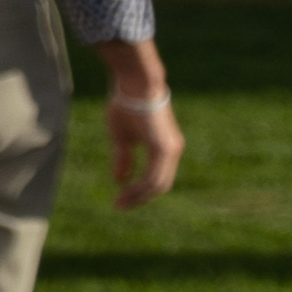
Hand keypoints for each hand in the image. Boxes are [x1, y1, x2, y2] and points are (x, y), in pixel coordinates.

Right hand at [109, 92, 184, 207]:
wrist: (135, 85)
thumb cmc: (127, 106)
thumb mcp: (122, 137)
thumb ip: (123, 159)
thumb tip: (119, 179)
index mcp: (164, 149)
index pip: (156, 179)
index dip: (139, 192)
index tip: (119, 199)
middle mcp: (172, 152)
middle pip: (159, 185)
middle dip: (139, 198)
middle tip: (119, 206)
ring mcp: (170, 150)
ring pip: (158, 184)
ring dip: (138, 196)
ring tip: (120, 203)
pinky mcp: (163, 148)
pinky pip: (154, 176)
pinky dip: (140, 187)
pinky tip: (125, 190)